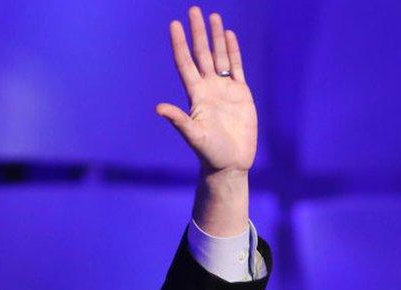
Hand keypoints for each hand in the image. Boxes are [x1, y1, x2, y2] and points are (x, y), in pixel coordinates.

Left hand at [157, 7, 256, 236]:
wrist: (231, 164)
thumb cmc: (210, 154)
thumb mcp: (194, 136)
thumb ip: (179, 120)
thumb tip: (159, 108)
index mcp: (196, 96)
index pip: (185, 63)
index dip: (180, 44)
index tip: (174, 24)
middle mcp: (208, 89)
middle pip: (202, 54)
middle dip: (198, 33)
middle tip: (194, 10)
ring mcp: (224, 90)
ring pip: (219, 57)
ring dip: (216, 37)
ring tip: (213, 16)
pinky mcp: (241, 95)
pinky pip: (236, 68)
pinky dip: (233, 52)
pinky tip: (229, 36)